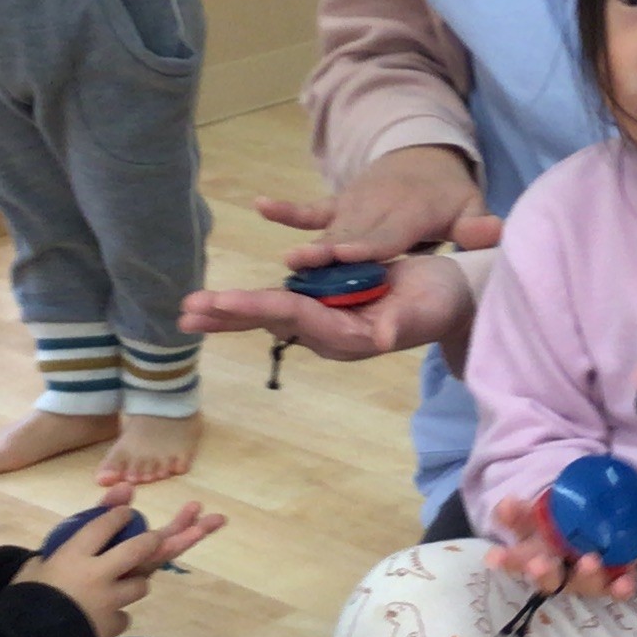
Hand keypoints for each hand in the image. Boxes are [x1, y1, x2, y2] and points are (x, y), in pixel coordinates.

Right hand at [14, 493, 224, 636]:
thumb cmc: (26, 600)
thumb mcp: (35, 566)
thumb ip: (58, 549)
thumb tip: (71, 539)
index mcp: (74, 555)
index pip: (105, 524)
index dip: (119, 514)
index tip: (127, 511)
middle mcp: (99, 574)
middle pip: (138, 549)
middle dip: (153, 539)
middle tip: (157, 536)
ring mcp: (110, 601)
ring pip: (141, 584)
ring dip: (137, 581)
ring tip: (125, 582)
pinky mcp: (114, 624)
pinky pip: (126, 614)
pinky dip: (118, 613)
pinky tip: (103, 617)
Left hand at [179, 248, 476, 363]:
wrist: (452, 299)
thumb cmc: (443, 301)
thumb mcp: (427, 309)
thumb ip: (402, 324)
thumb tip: (381, 336)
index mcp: (349, 335)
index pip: (296, 316)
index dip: (258, 306)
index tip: (221, 301)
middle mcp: (330, 333)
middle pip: (271, 320)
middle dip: (228, 316)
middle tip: (185, 314)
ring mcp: (325, 321)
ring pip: (270, 315)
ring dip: (229, 312)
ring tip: (190, 310)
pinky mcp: (326, 306)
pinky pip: (281, 304)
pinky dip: (250, 303)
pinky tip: (223, 304)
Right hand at [274, 145, 487, 262]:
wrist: (423, 155)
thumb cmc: (448, 193)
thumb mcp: (471, 206)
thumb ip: (478, 225)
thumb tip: (495, 232)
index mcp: (410, 213)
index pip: (387, 236)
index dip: (368, 246)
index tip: (348, 256)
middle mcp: (377, 208)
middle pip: (351, 236)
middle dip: (330, 253)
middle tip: (306, 268)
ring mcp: (353, 205)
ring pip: (328, 230)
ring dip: (308, 246)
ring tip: (289, 261)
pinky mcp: (337, 203)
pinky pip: (310, 208)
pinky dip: (286, 209)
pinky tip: (260, 205)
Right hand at [484, 493, 636, 603]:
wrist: (599, 523)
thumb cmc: (562, 521)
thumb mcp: (540, 511)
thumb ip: (523, 510)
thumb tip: (504, 504)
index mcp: (536, 554)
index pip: (516, 558)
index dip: (505, 560)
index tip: (493, 557)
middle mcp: (560, 572)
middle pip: (548, 579)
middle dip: (542, 573)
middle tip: (537, 565)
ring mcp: (587, 579)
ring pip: (584, 584)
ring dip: (586, 575)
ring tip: (589, 561)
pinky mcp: (615, 581)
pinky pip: (618, 589)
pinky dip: (621, 588)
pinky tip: (624, 584)